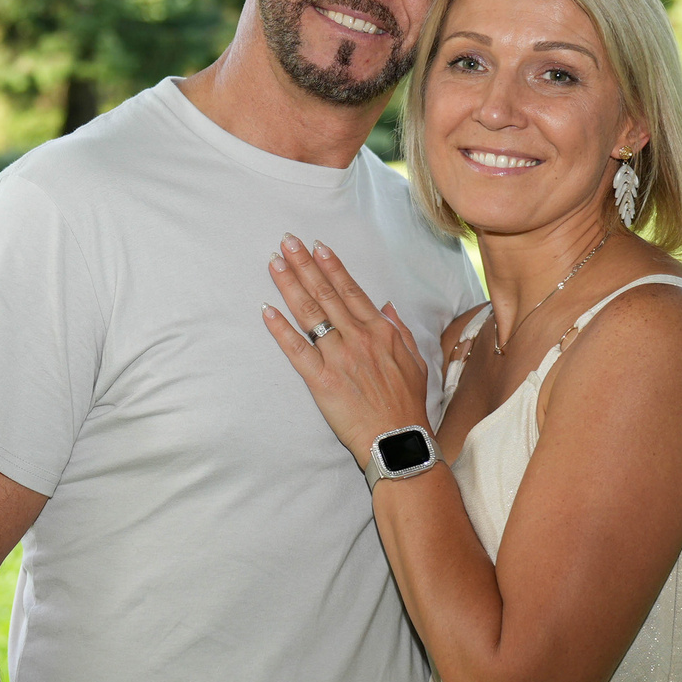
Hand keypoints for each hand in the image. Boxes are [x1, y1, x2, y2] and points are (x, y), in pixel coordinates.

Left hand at [260, 234, 431, 462]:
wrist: (397, 439)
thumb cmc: (407, 403)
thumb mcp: (415, 360)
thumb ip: (399, 330)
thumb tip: (386, 306)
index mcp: (381, 331)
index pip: (351, 291)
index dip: (331, 266)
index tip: (316, 247)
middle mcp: (358, 339)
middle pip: (326, 294)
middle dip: (304, 265)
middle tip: (286, 242)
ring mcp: (338, 358)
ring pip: (310, 314)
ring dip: (290, 286)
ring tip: (274, 264)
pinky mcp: (321, 380)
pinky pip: (296, 350)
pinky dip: (280, 329)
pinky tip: (266, 310)